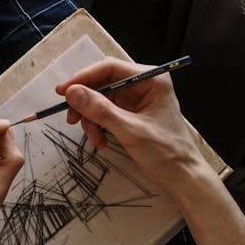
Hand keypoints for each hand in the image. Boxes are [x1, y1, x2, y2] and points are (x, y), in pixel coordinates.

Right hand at [55, 57, 210, 195]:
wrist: (180, 176)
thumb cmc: (167, 153)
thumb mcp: (131, 131)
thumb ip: (101, 111)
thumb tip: (73, 93)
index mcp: (150, 79)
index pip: (110, 68)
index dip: (83, 77)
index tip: (63, 91)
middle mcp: (142, 85)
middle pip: (102, 83)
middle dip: (85, 102)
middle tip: (72, 118)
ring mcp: (134, 100)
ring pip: (99, 100)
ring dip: (91, 119)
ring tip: (95, 139)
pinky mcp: (129, 114)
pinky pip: (104, 114)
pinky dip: (97, 127)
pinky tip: (101, 142)